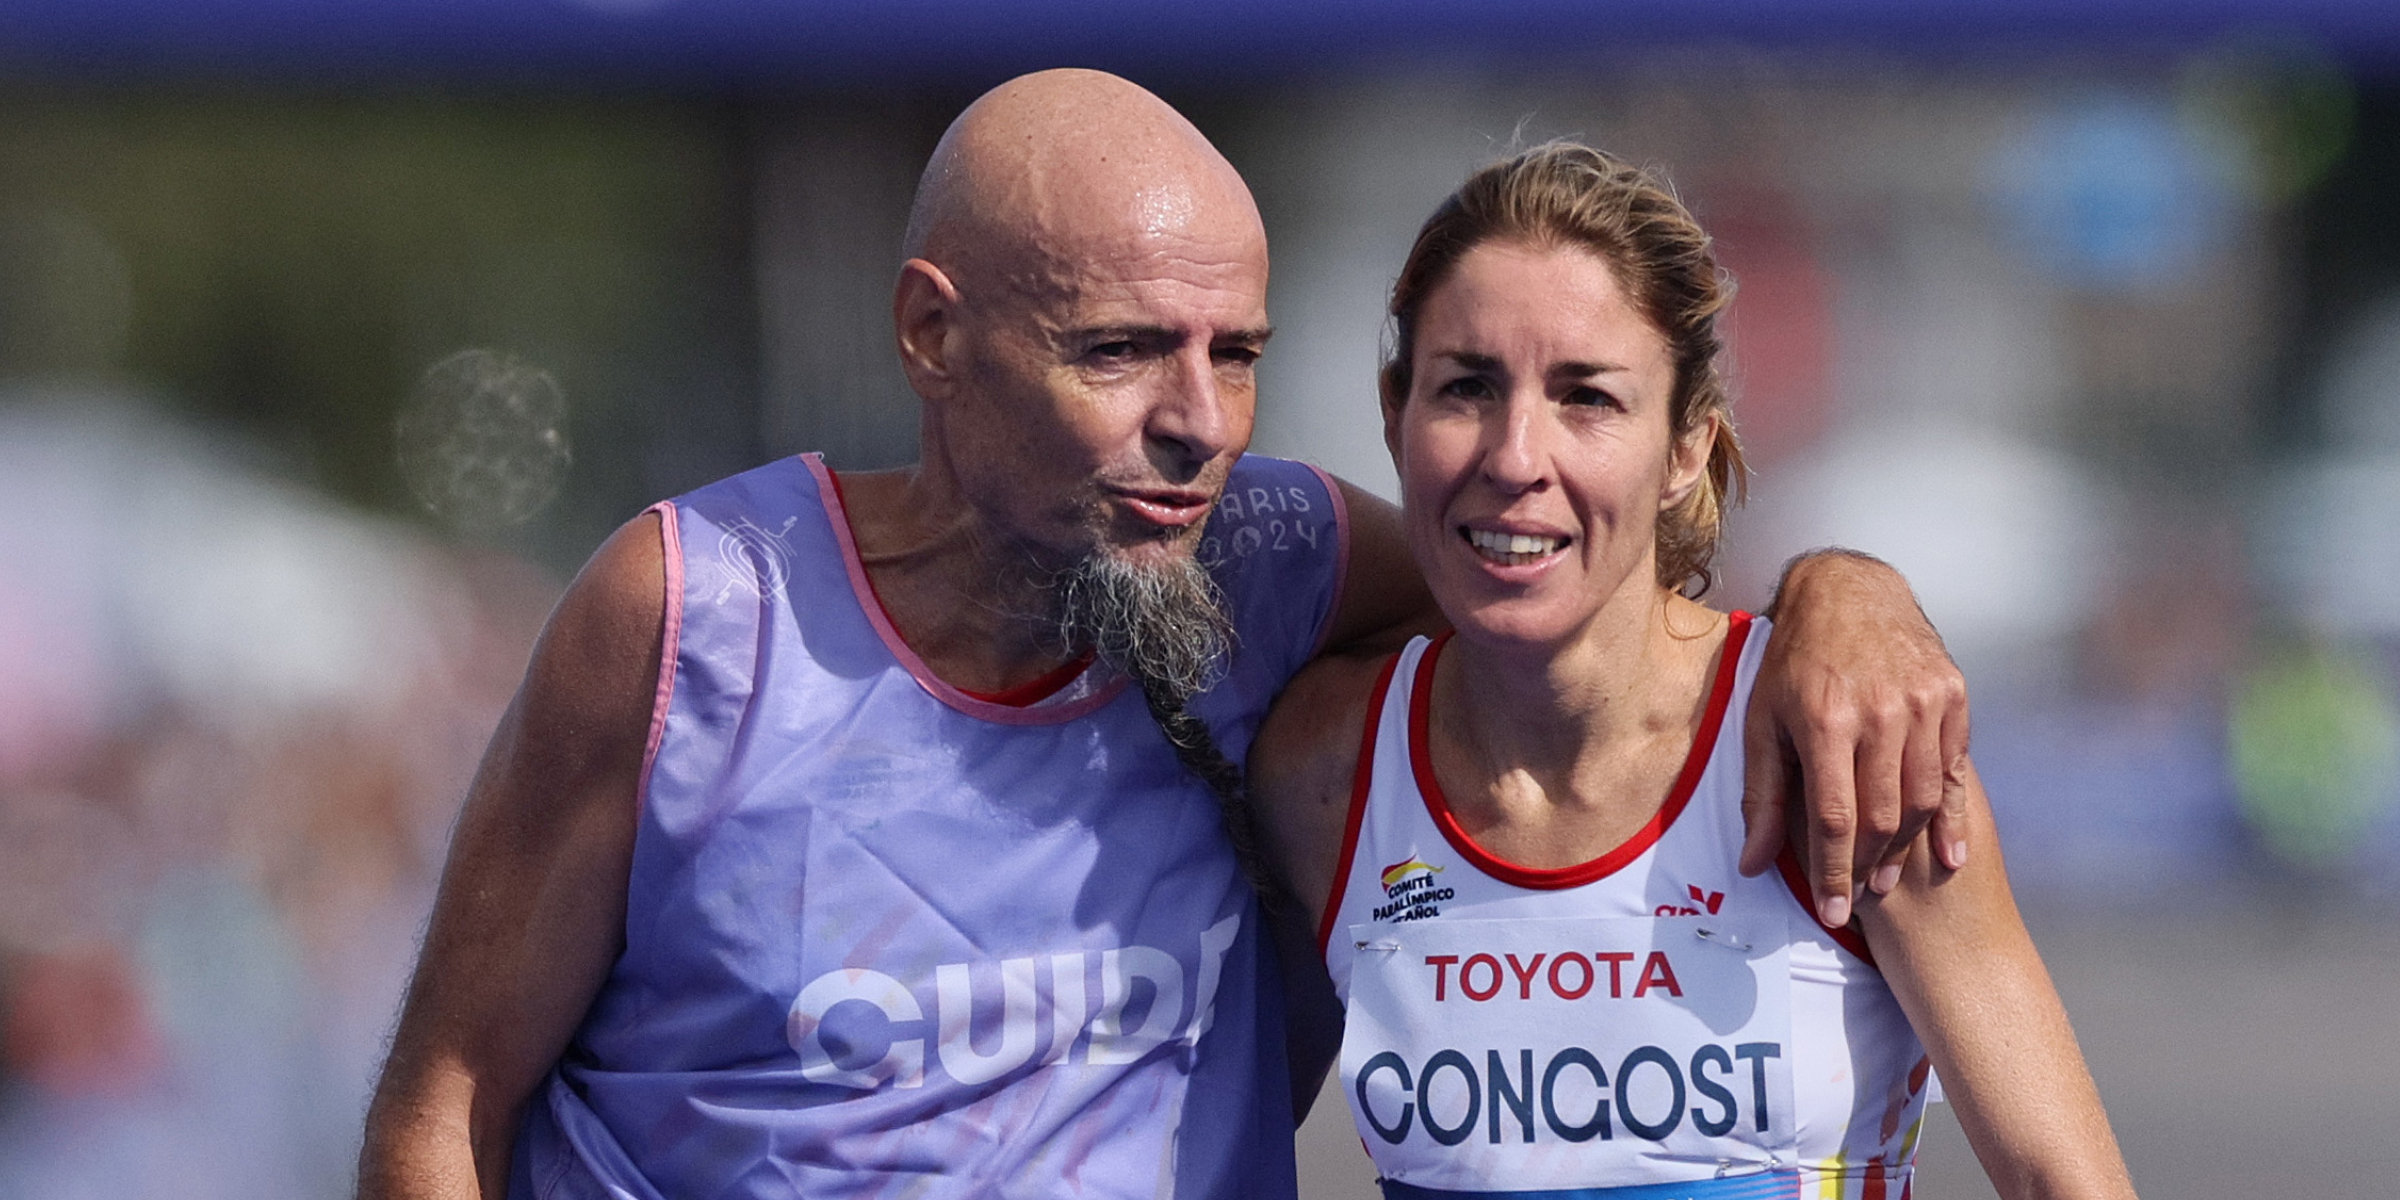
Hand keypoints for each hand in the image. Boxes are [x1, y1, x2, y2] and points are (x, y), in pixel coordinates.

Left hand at [1737, 550, 1970, 928]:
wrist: (1850, 591)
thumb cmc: (1796, 660)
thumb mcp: (1763, 720)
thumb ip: (1762, 793)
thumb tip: (1752, 863)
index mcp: (1826, 719)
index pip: (1835, 818)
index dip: (1834, 873)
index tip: (1832, 912)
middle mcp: (1879, 712)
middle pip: (1882, 816)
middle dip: (1869, 869)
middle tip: (1858, 899)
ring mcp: (1923, 702)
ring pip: (1922, 798)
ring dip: (1907, 849)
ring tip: (1889, 879)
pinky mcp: (1952, 695)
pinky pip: (1954, 771)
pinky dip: (1951, 818)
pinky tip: (1947, 854)